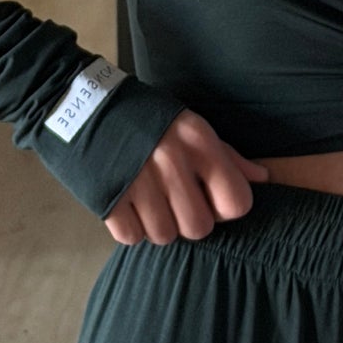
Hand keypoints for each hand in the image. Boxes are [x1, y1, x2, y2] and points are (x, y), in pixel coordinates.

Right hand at [104, 108, 269, 244]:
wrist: (81, 105)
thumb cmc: (144, 118)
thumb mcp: (189, 125)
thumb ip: (226, 155)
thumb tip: (262, 178)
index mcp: (198, 140)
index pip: (236, 202)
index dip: (225, 208)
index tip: (209, 197)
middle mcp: (171, 160)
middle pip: (199, 227)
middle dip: (187, 221)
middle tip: (172, 200)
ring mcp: (138, 180)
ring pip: (165, 236)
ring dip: (157, 225)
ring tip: (147, 200)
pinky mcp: (108, 196)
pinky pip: (131, 237)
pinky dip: (130, 228)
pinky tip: (126, 204)